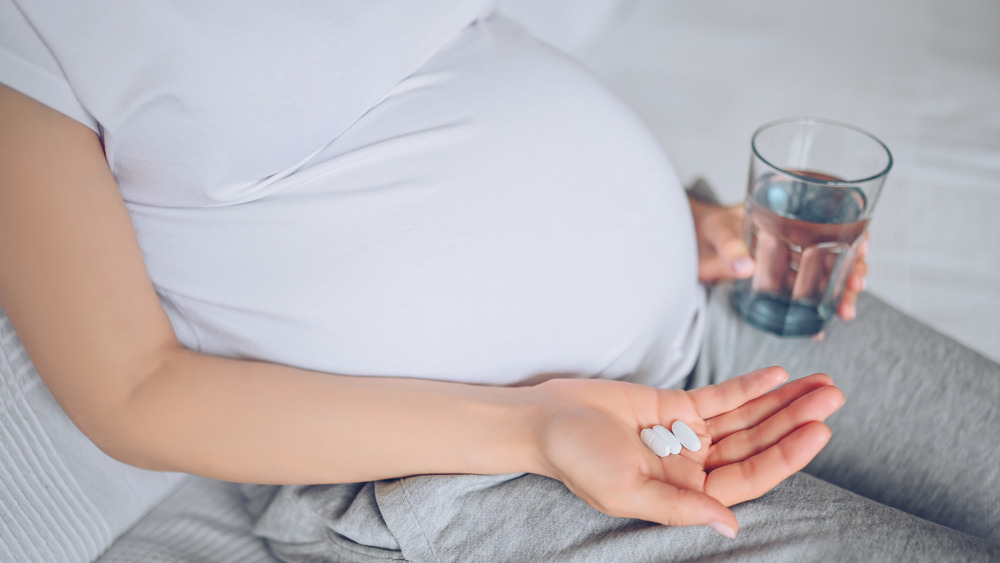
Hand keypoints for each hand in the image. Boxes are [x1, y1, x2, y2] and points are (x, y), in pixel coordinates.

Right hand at [533, 367, 843, 536]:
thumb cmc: (576, 461)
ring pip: (746, 418)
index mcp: (687, 495)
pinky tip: (778, 376)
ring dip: (781, 402)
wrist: (545, 421)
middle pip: (757, 443)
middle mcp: (694, 467)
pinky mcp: (674, 407)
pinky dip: (749, 387)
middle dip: (796, 420)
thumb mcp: (625, 491)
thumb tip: (729, 524)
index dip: (787, 454)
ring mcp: (687, 435)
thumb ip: (677, 508)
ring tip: (821, 384)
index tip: (819, 429)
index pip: (750, 476)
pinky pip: (720, 397)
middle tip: (834, 396)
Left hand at [687, 193, 867, 321]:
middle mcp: (791, 236)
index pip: (832, 216)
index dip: (854, 230)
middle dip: (851, 268)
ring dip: (837, 292)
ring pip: (821, 275)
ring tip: (845, 311)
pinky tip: (819, 328)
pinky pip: (797, 295)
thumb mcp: (716, 230)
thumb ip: (729, 247)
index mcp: (785, 212)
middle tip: (856, 287)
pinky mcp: (772, 281)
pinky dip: (810, 310)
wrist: (681, 242)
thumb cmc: (702, 226)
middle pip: (834, 250)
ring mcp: (783, 260)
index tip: (863, 248)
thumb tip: (745, 266)